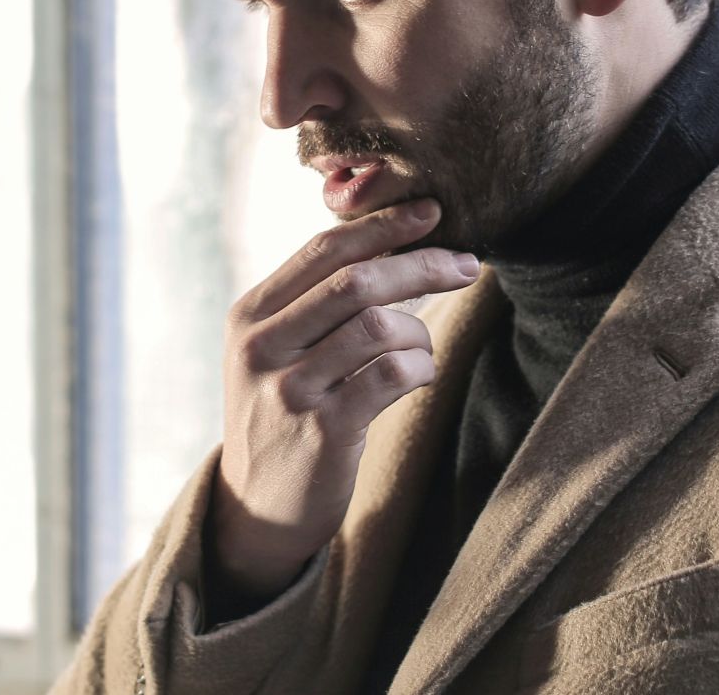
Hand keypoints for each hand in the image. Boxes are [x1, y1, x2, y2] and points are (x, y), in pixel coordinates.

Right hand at [208, 198, 480, 601]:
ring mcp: (290, 389)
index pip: (323, 251)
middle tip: (467, 264)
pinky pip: (392, 375)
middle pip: (356, 281)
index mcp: (251, 315)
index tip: (431, 211)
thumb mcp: (275, 352)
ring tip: (422, 350)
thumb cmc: (283, 415)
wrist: (257, 507)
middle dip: (421, 264)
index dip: (382, 226)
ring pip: (379, 327)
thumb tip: (388, 243)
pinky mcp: (323, 430)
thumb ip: (313, 303)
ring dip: (420, 332)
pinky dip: (420, 368)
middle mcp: (263, 346)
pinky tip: (418, 377)